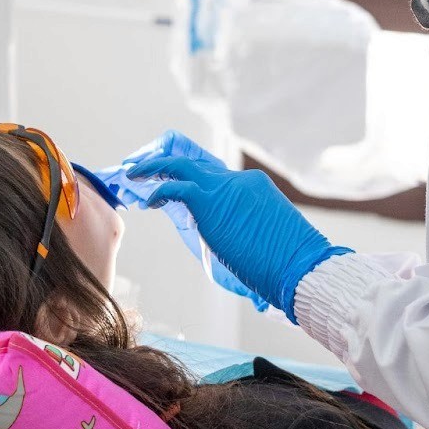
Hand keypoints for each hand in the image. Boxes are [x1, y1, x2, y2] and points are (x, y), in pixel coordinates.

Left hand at [128, 132, 350, 319]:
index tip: (163, 185)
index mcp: (249, 186)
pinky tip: (145, 201)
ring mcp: (224, 187)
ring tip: (131, 175)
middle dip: (161, 161)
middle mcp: (236, 180)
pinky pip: (174, 185)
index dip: (183, 177)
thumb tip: (216, 244)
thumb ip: (231, 235)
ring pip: (178, 163)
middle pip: (191, 161)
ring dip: (151, 167)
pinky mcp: (211, 201)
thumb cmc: (281, 267)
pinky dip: (156, 189)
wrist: (297, 267)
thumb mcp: (255, 242)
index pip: (209, 173)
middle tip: (138, 169)